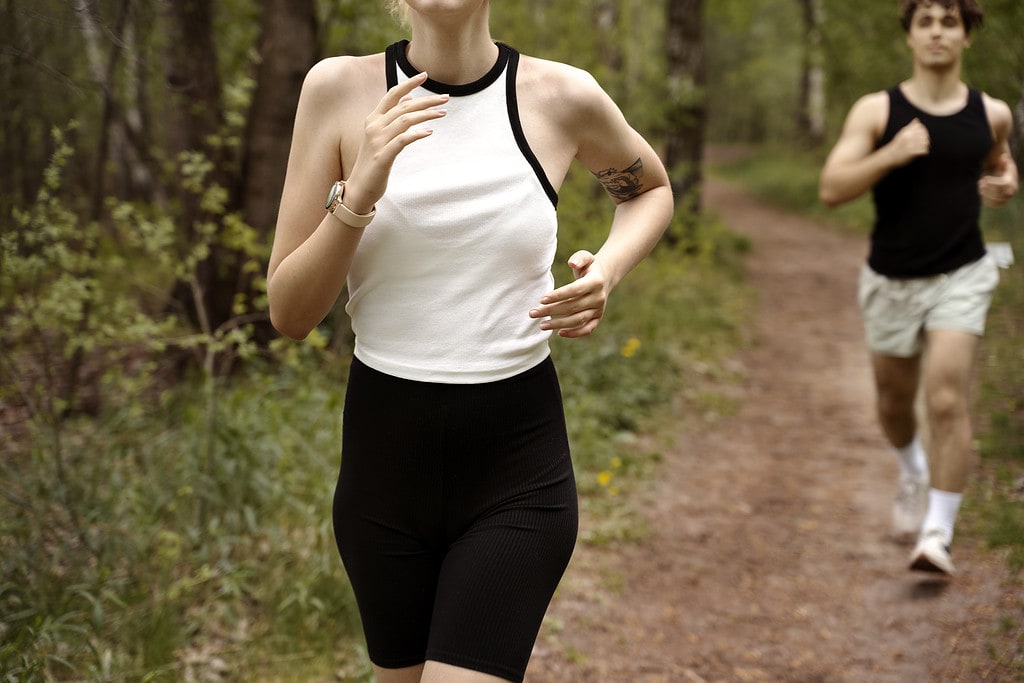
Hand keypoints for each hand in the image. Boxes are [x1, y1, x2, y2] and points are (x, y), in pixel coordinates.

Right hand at [344, 73, 448, 211]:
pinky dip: (417, 134)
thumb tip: (409, 99)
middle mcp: (374, 127)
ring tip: (442, 114)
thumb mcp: (381, 136)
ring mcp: (377, 141)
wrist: (359, 188)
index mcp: (373, 119)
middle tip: (445, 98)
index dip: (408, 83)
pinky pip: (403, 140)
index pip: (392, 95)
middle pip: (404, 106)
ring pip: (405, 120)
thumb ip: (393, 117)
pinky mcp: (383, 157)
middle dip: (426, 100)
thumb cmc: (373, 162)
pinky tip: (429, 132)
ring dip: (426, 115)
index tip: (425, 75)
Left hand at [529, 251, 608, 338]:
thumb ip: (579, 258)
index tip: (541, 300)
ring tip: (541, 325)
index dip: (558, 295)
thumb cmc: (589, 266)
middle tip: (533, 313)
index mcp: (596, 282)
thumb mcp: (586, 257)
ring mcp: (599, 309)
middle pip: (572, 307)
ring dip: (558, 324)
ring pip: (577, 320)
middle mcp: (599, 297)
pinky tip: (559, 333)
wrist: (605, 277)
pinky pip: (587, 329)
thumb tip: (571, 264)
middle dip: (551, 311)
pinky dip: (574, 334)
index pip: (575, 290)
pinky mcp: (597, 318)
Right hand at [888, 118, 929, 166]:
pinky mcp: (912, 153)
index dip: (924, 131)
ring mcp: (910, 145)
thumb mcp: (901, 134)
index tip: (923, 136)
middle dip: (926, 139)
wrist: (888, 157)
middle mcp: (909, 137)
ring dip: (925, 145)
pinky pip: (924, 150)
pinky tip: (921, 153)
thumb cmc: (896, 145)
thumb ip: (910, 126)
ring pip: (926, 142)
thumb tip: (917, 119)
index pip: (921, 127)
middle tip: (923, 143)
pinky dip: (924, 152)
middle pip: (924, 135)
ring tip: (922, 148)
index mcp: (906, 132)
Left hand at [978, 152, 1018, 206]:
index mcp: (1012, 180)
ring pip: (997, 201)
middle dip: (988, 189)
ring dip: (986, 195)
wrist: (1001, 175)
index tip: (984, 178)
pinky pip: (995, 205)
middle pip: (1000, 194)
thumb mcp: (1002, 162)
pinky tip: (982, 195)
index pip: (1004, 184)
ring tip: (980, 188)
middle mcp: (1012, 190)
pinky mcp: (1001, 201)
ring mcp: (1007, 197)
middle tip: (980, 183)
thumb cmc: (1000, 167)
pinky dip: (987, 201)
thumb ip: (1003, 161)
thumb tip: (1003, 157)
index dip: (993, 183)